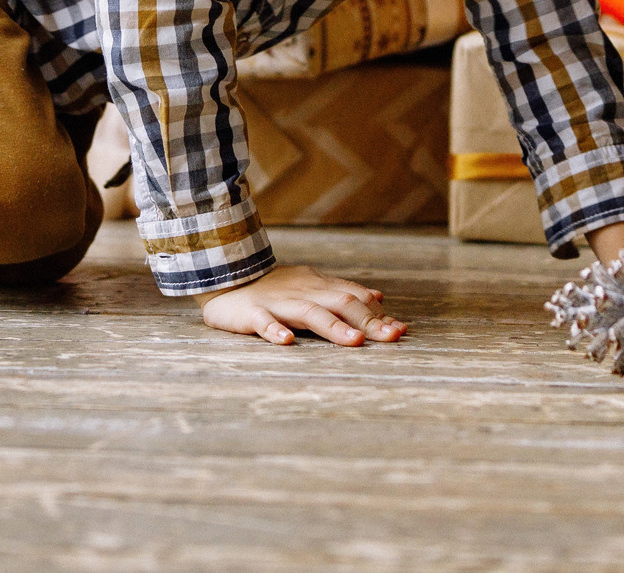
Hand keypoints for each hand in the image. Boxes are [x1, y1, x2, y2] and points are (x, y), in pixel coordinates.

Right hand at [199, 265, 405, 346]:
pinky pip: (263, 321)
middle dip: (368, 321)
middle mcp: (302, 292)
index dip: (377, 313)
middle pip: (340, 303)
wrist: (223, 280)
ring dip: (334, 327)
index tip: (400, 329)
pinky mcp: (251, 313)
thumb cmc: (272, 290)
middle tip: (393, 337)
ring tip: (355, 342)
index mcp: (317, 286)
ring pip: (309, 313)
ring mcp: (277, 302)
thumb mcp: (311, 287)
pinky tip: (287, 341)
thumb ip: (343, 292)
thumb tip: (378, 297)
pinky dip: (275, 330)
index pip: (354, 297)